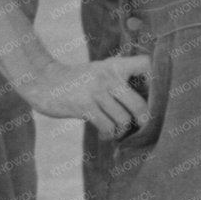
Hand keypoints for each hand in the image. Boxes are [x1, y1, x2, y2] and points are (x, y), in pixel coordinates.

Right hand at [23, 54, 150, 135]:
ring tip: (116, 129)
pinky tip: (105, 133)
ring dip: (122, 130)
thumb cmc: (78, 81)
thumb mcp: (100, 71)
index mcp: (115, 65)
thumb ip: (121, 79)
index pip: (147, 65)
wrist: (43, 82)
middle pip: (140, 105)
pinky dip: (109, 135)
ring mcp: (95, 90)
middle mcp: (107, 75)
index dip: (157, 81)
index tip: (155, 95)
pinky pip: (108, 127)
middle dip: (142, 121)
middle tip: (139, 125)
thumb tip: (149, 105)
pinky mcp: (83, 105)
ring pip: (124, 120)